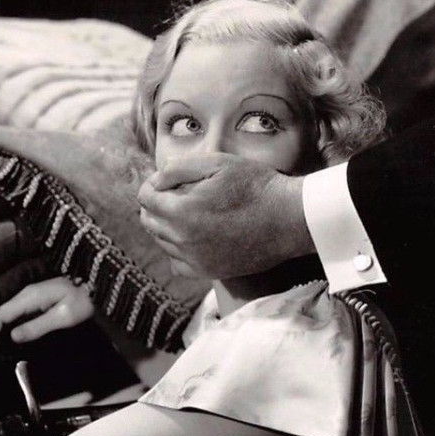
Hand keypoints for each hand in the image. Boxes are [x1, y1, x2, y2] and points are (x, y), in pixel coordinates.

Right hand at [0, 278, 94, 363]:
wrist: (96, 288)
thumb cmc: (83, 302)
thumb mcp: (63, 317)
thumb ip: (37, 326)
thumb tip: (13, 336)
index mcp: (29, 297)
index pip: (0, 315)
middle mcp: (25, 296)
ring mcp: (30, 298)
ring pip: (6, 316)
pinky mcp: (36, 302)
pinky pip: (16, 316)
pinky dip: (7, 330)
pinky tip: (7, 342)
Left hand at [136, 153, 312, 279]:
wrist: (289, 219)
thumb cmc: (257, 186)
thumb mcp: (219, 163)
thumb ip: (180, 167)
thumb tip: (156, 178)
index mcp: (182, 211)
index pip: (145, 197)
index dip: (153, 184)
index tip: (166, 179)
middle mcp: (183, 240)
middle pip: (149, 221)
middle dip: (156, 204)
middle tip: (174, 193)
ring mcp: (195, 259)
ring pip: (162, 242)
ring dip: (166, 226)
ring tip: (187, 212)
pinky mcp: (209, 272)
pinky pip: (177, 264)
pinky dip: (178, 250)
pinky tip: (192, 237)